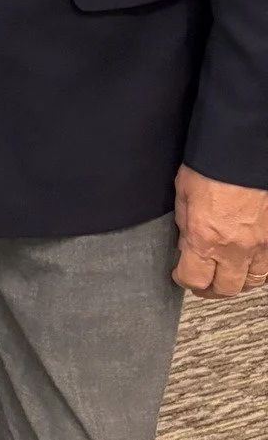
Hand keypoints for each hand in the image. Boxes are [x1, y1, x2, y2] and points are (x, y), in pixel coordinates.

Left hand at [172, 165, 267, 297]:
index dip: (183, 280)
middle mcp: (233, 248)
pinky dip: (257, 269)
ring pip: (251, 282)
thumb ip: (184, 224)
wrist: (242, 150)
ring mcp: (259, 245)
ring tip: (226, 276)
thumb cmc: (210, 166)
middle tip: (203, 284)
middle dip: (210, 289)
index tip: (180, 275)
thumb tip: (186, 244)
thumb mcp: (183, 194)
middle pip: (225, 289)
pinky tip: (248, 263)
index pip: (194, 279)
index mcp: (204, 238)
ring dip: (236, 283)